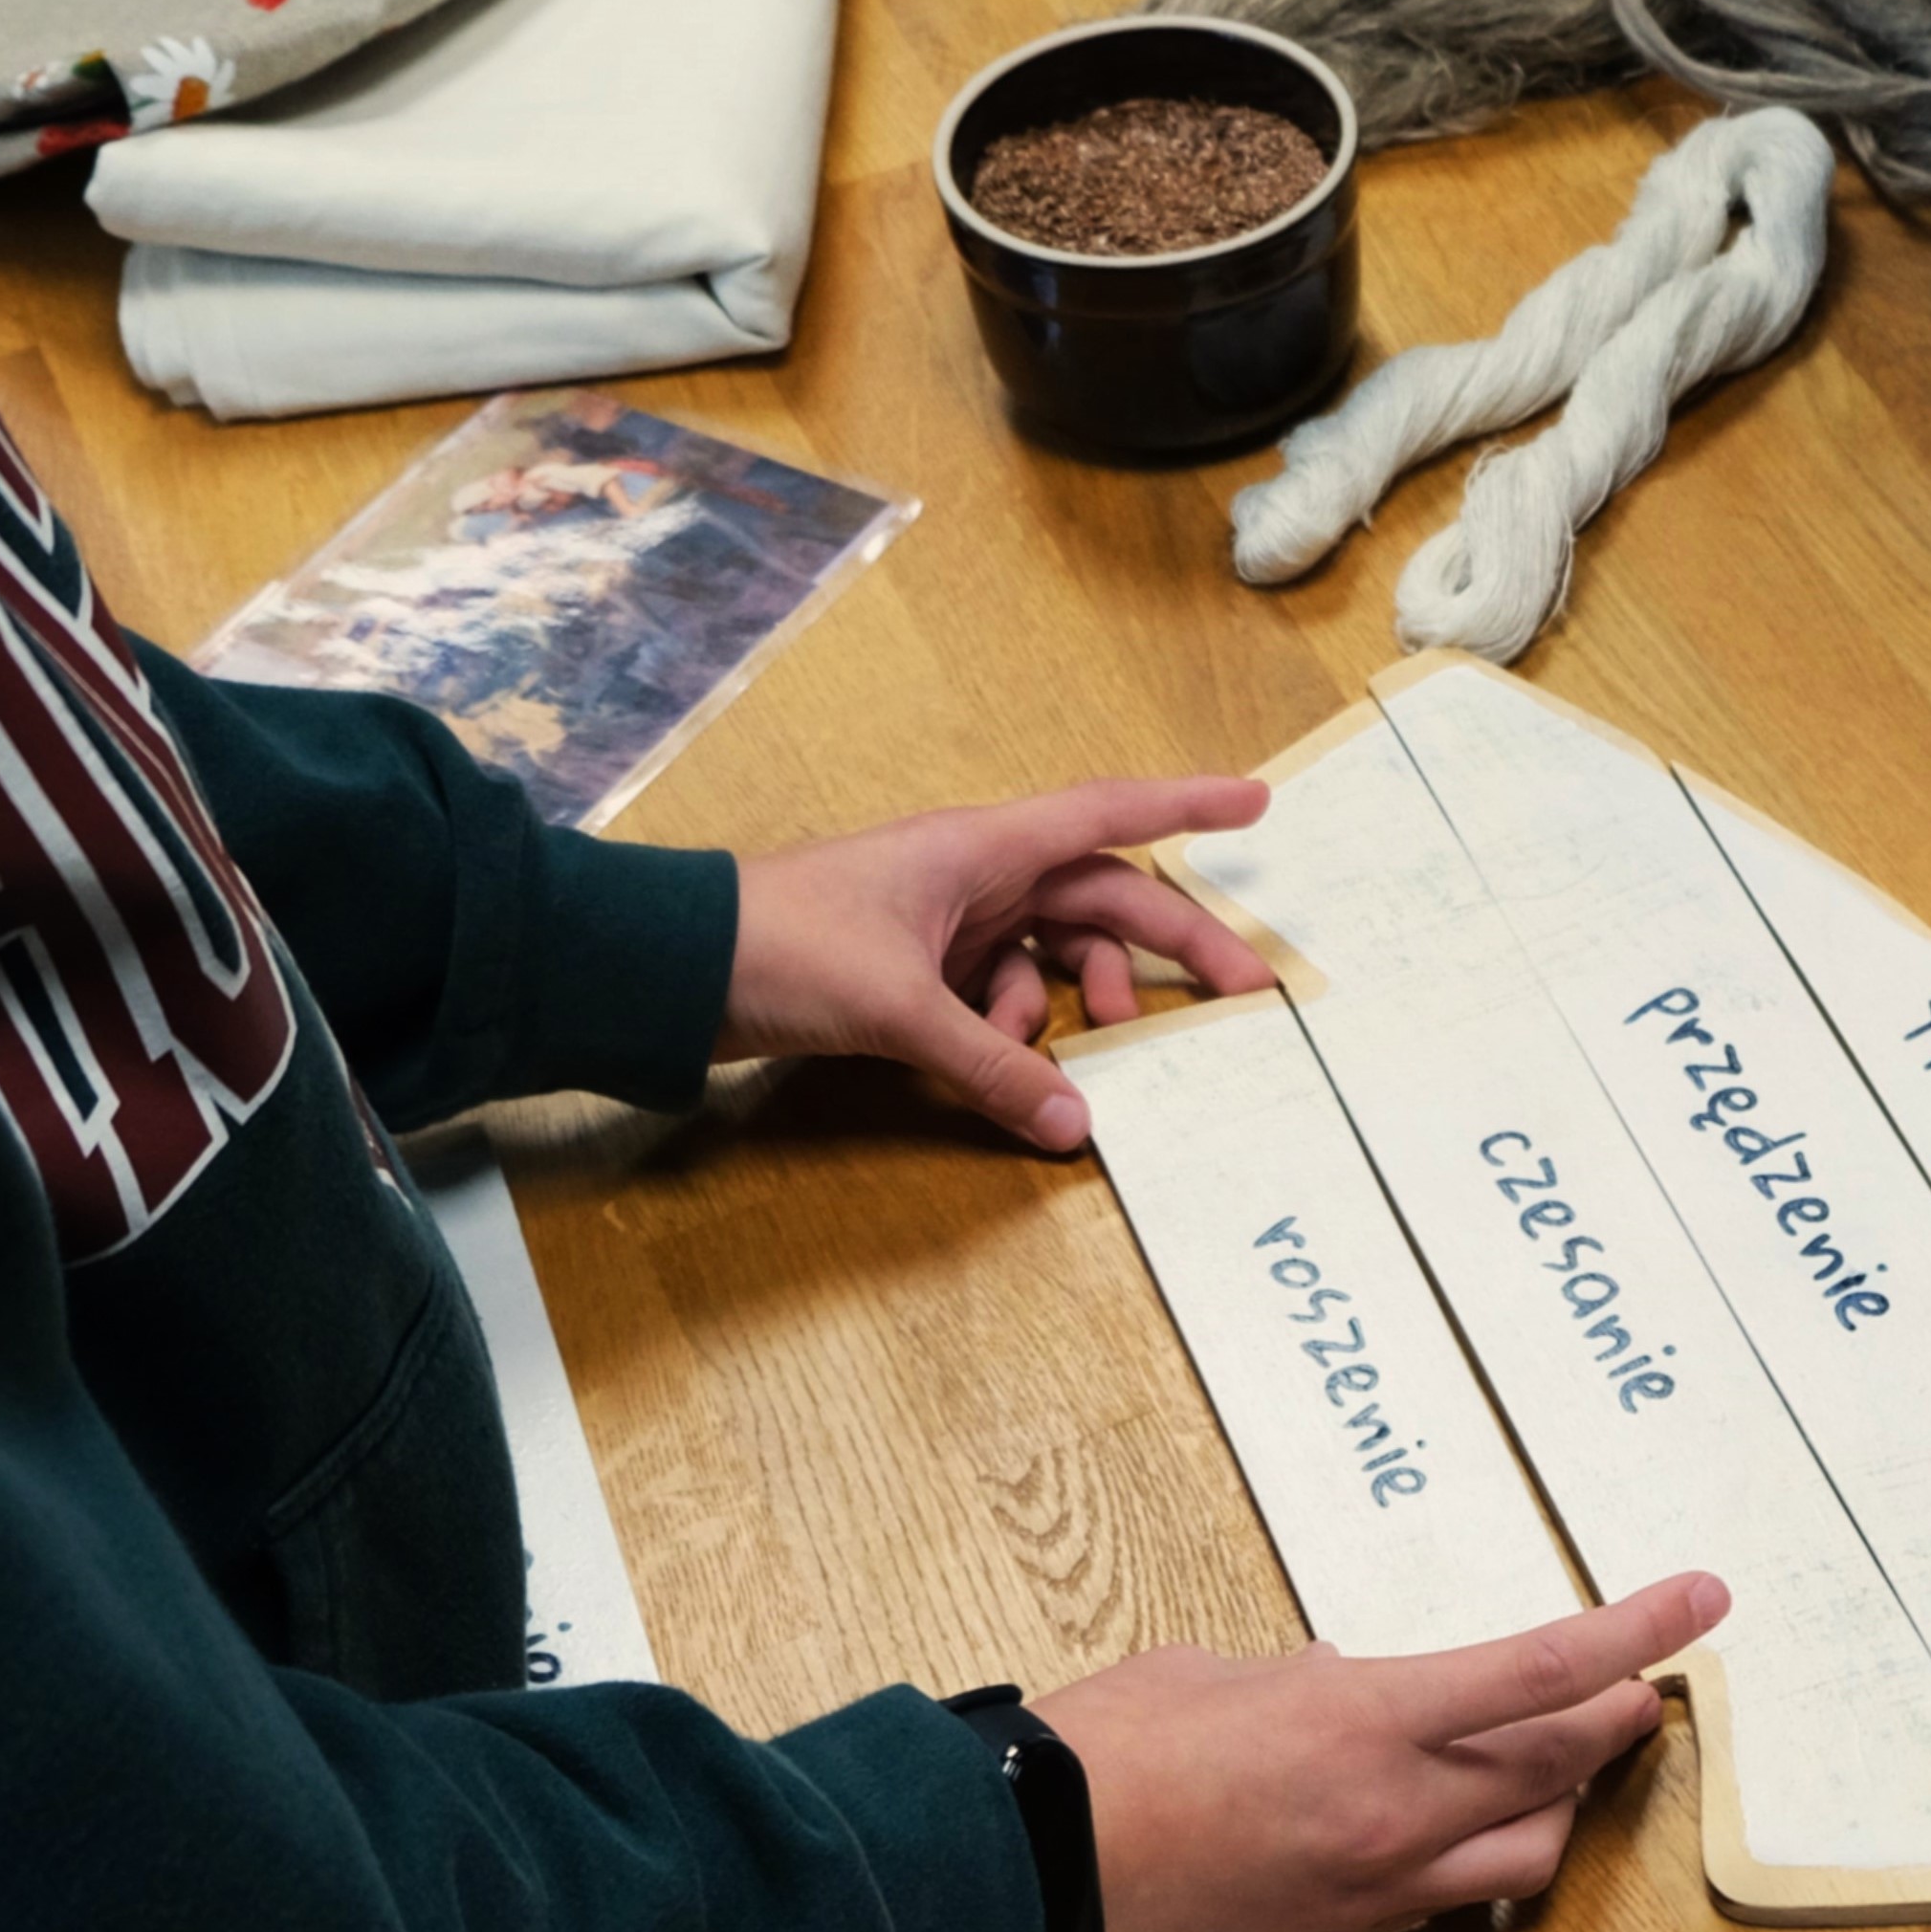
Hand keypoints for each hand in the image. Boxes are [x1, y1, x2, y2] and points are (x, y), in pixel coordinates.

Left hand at [721, 776, 1275, 1149]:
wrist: (673, 968)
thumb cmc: (783, 948)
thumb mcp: (901, 1012)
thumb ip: (994, 1068)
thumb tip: (1074, 1126)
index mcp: (980, 848)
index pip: (1108, 816)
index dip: (1186, 808)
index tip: (1257, 806)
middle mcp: (974, 875)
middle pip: (1100, 901)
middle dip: (1169, 946)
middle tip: (1240, 991)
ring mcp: (947, 921)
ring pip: (1052, 954)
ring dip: (1076, 1000)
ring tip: (1077, 1042)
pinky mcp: (917, 968)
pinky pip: (1000, 993)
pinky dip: (1014, 1029)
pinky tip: (999, 1062)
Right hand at [1034, 1572, 1724, 1931]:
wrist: (1030, 1870)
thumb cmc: (1107, 1752)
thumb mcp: (1218, 1673)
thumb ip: (1302, 1680)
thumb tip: (1346, 1684)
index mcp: (1368, 1723)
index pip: (1542, 1673)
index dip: (1636, 1632)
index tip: (1701, 1602)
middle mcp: (1394, 1812)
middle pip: (1558, 1768)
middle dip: (1612, 1720)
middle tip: (1638, 1687)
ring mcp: (1374, 1888)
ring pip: (1530, 1854)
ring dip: (1559, 1804)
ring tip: (1558, 1766)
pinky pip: (1452, 1902)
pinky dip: (1480, 1859)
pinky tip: (1463, 1833)